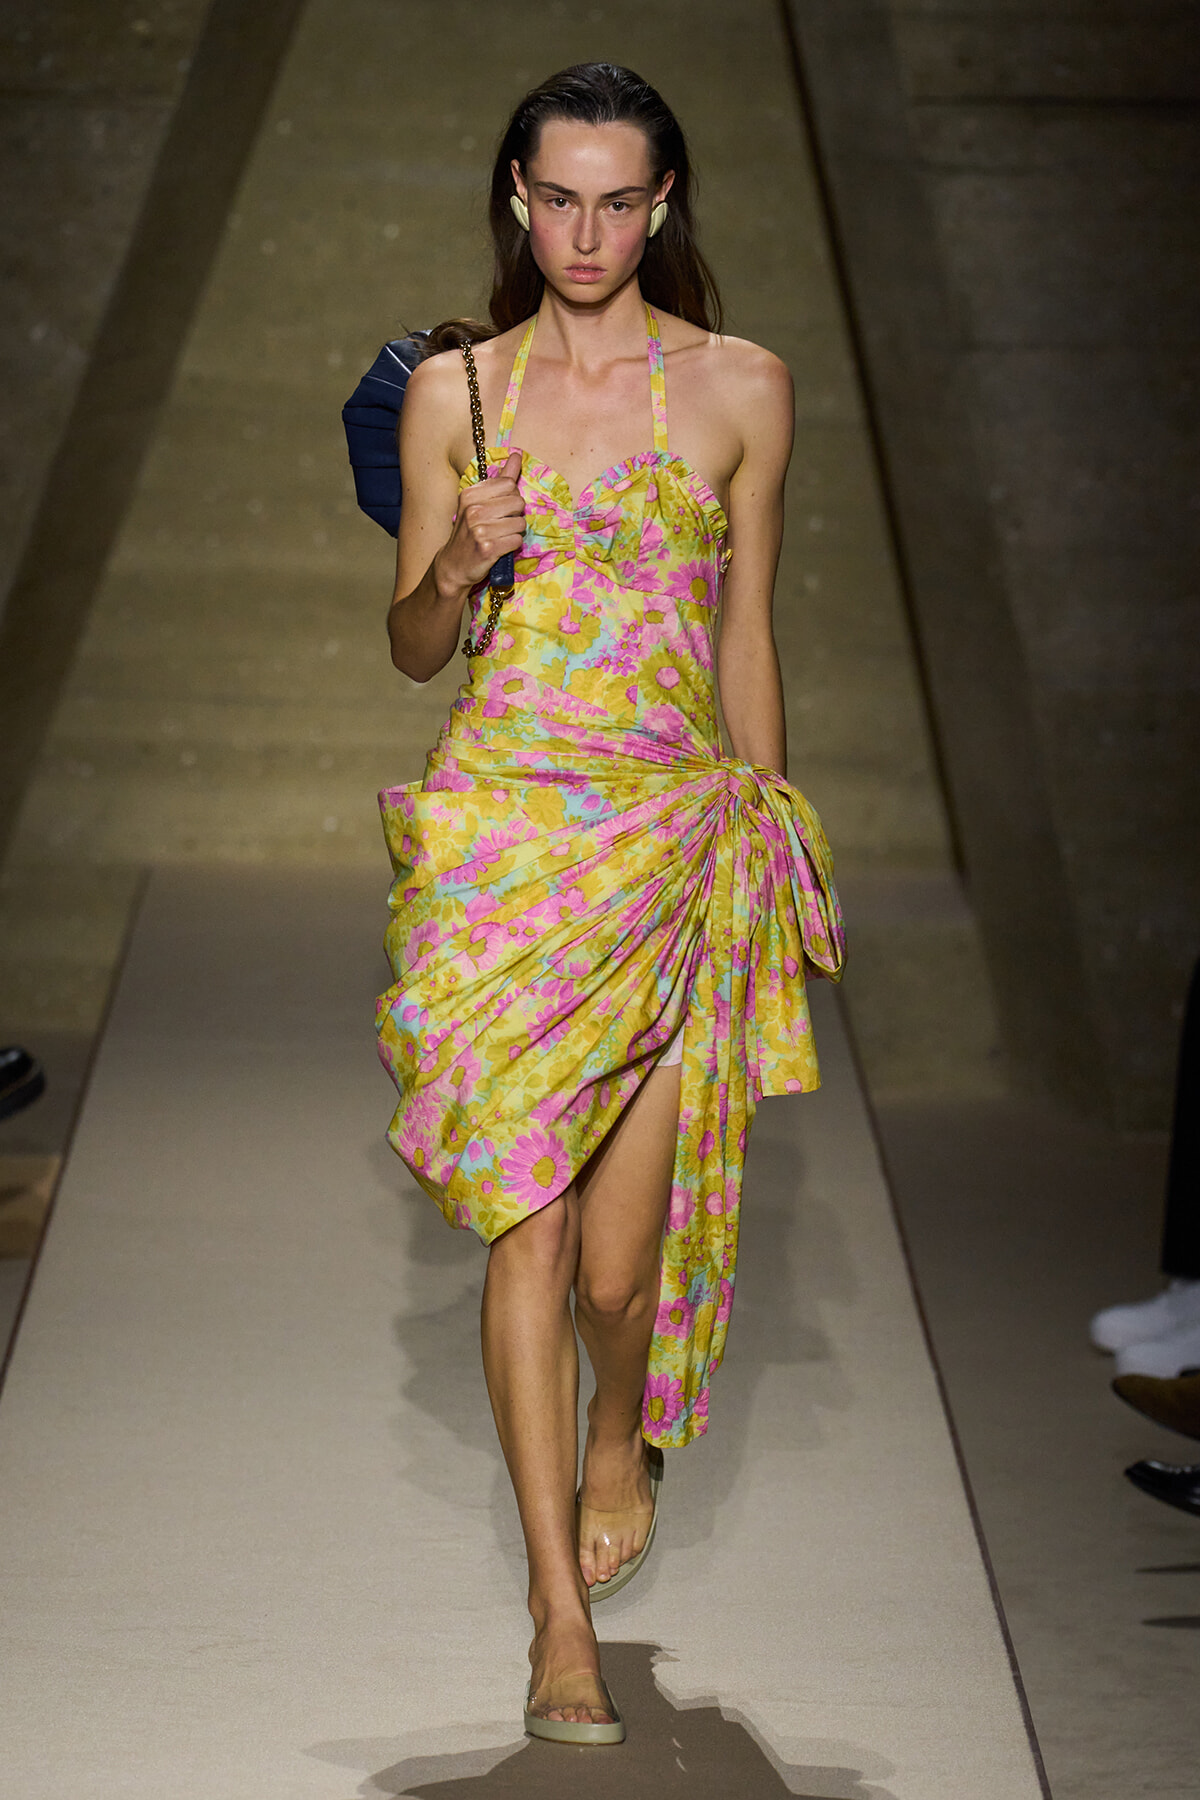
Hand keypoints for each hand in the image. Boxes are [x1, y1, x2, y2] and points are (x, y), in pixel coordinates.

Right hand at [436, 449, 524, 594]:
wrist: (453, 565)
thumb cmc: (469, 532)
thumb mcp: (478, 502)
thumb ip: (500, 480)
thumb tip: (517, 455)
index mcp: (470, 495)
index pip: (509, 484)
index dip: (510, 498)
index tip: (499, 508)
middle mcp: (473, 510)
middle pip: (517, 502)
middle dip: (515, 515)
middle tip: (499, 525)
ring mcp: (479, 530)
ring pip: (520, 523)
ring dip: (515, 532)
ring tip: (499, 536)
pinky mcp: (488, 548)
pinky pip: (517, 541)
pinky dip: (512, 546)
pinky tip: (500, 547)